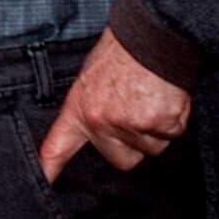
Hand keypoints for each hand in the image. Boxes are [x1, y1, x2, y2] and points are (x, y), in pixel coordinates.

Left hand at [37, 27, 191, 181]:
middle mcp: (100, 122)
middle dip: (132, 144)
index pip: (58, 145)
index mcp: (80, 109)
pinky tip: (166, 99)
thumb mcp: (91, 79)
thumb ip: (92, 108)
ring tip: (150, 99)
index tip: (44, 182)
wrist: (150, 37)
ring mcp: (129, 125)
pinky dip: (174, 122)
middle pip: (121, 160)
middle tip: (137, 113)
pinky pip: (172, 136)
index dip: (50, 167)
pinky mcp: (158, 125)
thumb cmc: (122, 54)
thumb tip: (100, 129)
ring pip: (151, 148)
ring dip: (156, 130)